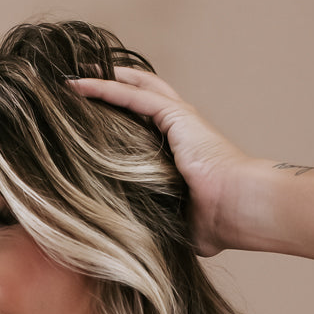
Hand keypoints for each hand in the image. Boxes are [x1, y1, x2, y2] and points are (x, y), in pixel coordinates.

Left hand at [68, 69, 249, 255]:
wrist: (240, 209)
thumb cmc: (219, 222)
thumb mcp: (179, 222)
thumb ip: (159, 219)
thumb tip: (138, 240)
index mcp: (181, 150)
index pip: (147, 125)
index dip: (122, 116)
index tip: (94, 118)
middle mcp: (180, 128)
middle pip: (141, 95)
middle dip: (112, 85)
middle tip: (81, 80)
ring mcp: (179, 119)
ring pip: (134, 87)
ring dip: (102, 79)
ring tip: (73, 73)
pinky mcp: (175, 115)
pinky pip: (131, 95)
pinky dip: (104, 87)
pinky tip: (78, 83)